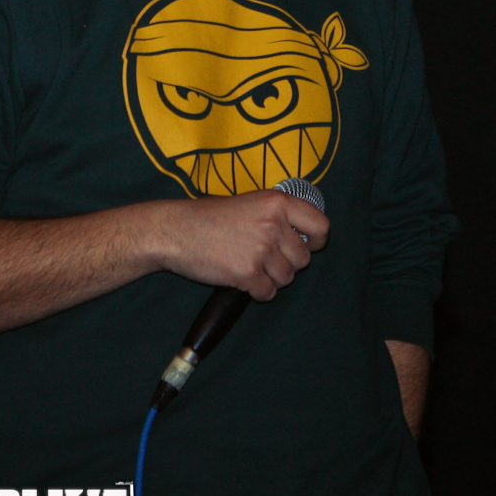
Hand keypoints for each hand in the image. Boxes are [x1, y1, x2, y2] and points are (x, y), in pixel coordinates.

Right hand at [152, 188, 329, 299]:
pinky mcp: (247, 274)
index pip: (321, 226)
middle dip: (286, 263)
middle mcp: (273, 224)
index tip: (307, 244)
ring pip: (287, 278)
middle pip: (303, 259)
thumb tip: (305, 235)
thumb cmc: (209, 217)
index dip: (316, 240)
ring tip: (248, 265)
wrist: (175, 231)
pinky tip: (241, 279)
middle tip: (263, 257)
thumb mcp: (248, 202)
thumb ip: (276, 216)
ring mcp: (261, 250)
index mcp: (276, 202)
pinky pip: (268, 293)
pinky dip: (257, 291)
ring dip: (271, 278)